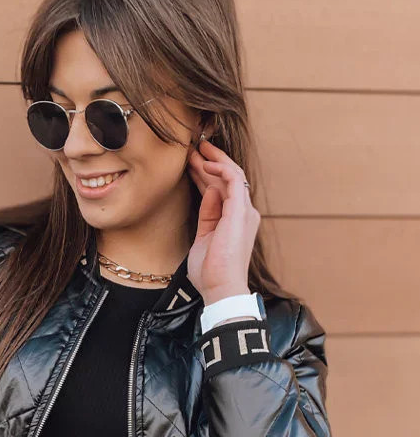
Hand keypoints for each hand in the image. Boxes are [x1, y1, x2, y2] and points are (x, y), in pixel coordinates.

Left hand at [186, 138, 260, 304]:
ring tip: (196, 149)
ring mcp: (244, 211)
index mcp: (235, 221)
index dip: (206, 176)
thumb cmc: (211, 271)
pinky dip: (220, 168)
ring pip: (231, 175)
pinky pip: (234, 179)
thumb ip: (207, 215)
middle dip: (210, 162)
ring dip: (213, 161)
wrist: (221, 287)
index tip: (192, 164)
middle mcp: (243, 213)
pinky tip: (205, 164)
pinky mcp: (240, 211)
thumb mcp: (204, 237)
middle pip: (227, 180)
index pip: (221, 191)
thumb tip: (208, 192)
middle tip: (194, 148)